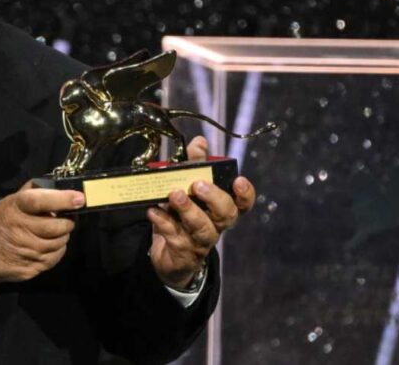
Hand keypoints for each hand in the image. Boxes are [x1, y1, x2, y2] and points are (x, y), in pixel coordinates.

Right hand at [0, 181, 84, 291]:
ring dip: (62, 237)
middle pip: (58, 227)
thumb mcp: (9, 201)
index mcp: (15, 208)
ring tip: (53, 233)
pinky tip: (47, 246)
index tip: (79, 198)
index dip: (62, 199)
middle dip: (68, 222)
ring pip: (59, 244)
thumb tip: (57, 185)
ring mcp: (26, 252)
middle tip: (66, 219)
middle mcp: (21, 230)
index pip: (40, 201)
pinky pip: (54, 259)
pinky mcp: (29, 268)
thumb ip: (31, 192)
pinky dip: (56, 251)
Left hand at [147, 136, 256, 288]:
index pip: (242, 203)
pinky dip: (164, 222)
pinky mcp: (182, 253)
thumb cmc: (181, 217)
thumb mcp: (186, 188)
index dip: (245, 194)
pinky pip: (175, 237)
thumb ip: (194, 165)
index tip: (238, 179)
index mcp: (221, 209)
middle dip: (214, 197)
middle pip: (226, 214)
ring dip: (188, 210)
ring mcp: (200, 242)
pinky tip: (153, 211)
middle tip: (198, 185)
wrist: (168, 256)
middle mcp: (216, 226)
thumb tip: (200, 142)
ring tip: (174, 195)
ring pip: (202, 229)